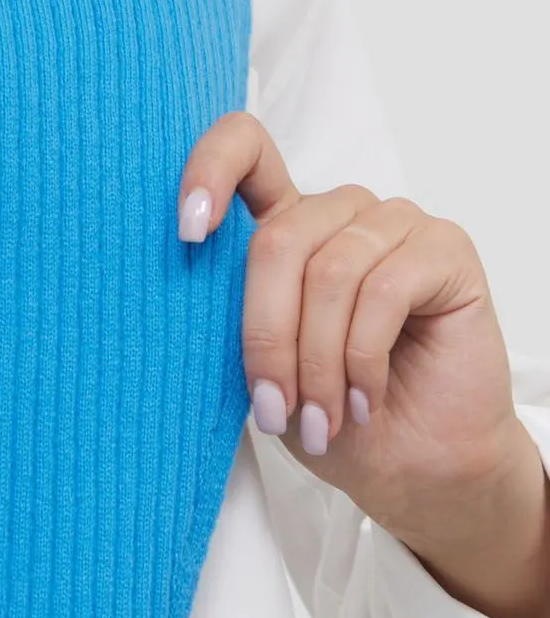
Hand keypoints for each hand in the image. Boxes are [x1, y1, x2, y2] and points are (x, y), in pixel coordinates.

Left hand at [179, 111, 549, 617]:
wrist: (415, 467)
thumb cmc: (329, 416)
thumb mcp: (262, 369)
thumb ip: (230, 317)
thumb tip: (172, 288)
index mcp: (286, 222)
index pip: (244, 149)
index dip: (209, 170)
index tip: (187, 232)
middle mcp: (339, 211)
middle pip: (279, 238)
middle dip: (267, 335)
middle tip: (272, 408)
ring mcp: (395, 222)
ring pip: (331, 271)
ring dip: (318, 360)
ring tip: (320, 420)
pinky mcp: (444, 248)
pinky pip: (386, 288)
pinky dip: (363, 357)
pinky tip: (363, 400)